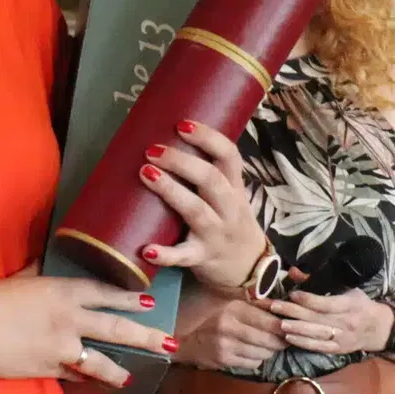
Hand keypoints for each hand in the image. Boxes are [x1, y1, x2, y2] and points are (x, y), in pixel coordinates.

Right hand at [0, 266, 173, 393]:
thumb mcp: (18, 278)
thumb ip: (39, 272)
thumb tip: (47, 259)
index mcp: (60, 291)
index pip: (105, 293)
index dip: (130, 297)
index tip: (150, 301)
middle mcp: (67, 319)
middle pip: (115, 328)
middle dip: (146, 336)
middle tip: (169, 342)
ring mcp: (59, 347)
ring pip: (100, 360)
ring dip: (121, 369)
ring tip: (135, 375)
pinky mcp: (45, 369)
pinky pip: (72, 374)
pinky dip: (84, 378)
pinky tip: (96, 384)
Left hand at [136, 120, 266, 290]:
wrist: (249, 269)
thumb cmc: (227, 221)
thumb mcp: (228, 195)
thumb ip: (205, 173)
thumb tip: (160, 139)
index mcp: (234, 187)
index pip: (229, 156)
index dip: (208, 138)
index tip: (182, 124)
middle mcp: (228, 208)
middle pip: (210, 180)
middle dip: (182, 162)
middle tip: (152, 150)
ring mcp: (216, 234)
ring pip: (196, 211)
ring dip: (171, 191)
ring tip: (145, 173)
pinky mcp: (202, 258)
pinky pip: (184, 256)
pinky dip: (165, 254)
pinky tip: (146, 249)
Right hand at [177, 301, 287, 373]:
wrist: (190, 341)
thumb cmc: (216, 322)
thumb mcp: (233, 308)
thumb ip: (257, 309)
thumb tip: (286, 313)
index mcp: (234, 309)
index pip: (268, 320)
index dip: (282, 327)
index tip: (290, 329)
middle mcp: (229, 326)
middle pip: (268, 339)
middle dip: (279, 343)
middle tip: (283, 342)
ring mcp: (226, 344)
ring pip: (262, 353)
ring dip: (268, 352)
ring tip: (265, 347)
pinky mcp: (225, 359)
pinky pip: (253, 363)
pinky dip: (256, 360)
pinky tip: (251, 354)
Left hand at [265, 289, 392, 356]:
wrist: (378, 329)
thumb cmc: (359, 304)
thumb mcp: (347, 288)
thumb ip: (320, 281)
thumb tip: (293, 271)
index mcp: (350, 305)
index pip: (327, 303)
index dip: (309, 300)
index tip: (292, 293)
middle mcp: (346, 322)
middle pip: (317, 317)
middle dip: (293, 312)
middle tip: (274, 307)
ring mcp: (342, 337)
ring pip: (316, 333)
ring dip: (296, 328)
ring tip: (278, 323)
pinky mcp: (338, 349)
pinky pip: (319, 346)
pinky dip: (304, 343)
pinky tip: (289, 338)